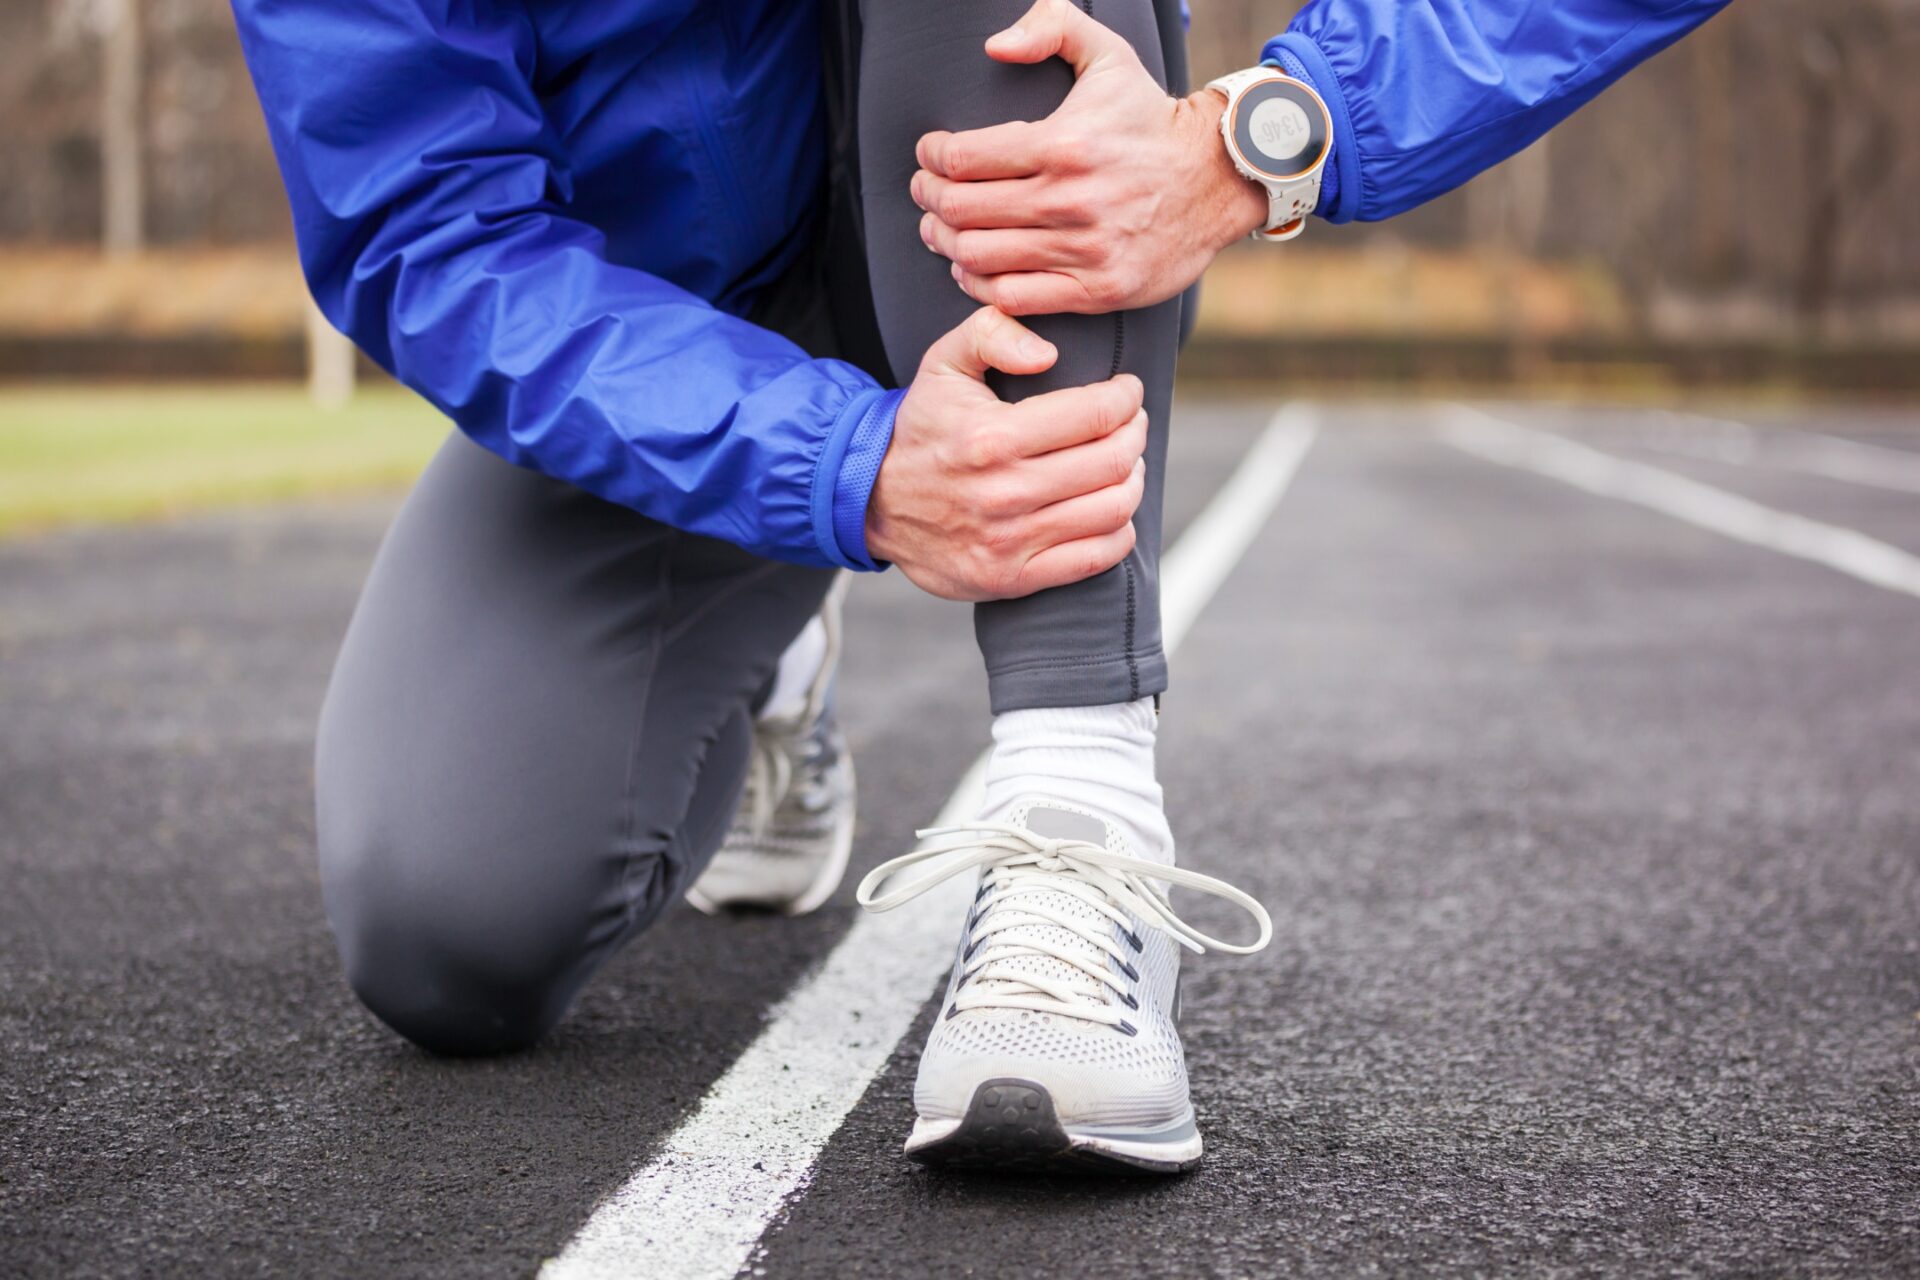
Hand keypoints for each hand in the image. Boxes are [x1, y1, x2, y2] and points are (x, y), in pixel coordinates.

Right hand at [867, 306, 1147, 601]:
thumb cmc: (921, 428)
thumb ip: (991, 332)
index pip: (1095, 414)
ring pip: (1112, 508)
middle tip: (1131, 423)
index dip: (1126, 397)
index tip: (1127, 391)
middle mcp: (1003, 492)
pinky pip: (1095, 558)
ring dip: (1133, 480)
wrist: (870, 501)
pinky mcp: (1011, 578)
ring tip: (1125, 464)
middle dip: (1134, 433)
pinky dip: (1119, 531)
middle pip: (1112, 461)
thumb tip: (1048, 353)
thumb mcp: (941, 363)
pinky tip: (1111, 510)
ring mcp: (1009, 541)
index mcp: (991, 437)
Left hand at [910, 0, 1266, 316]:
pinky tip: (971, 269)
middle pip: (962, 210)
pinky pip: (1013, 298)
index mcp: (1063, 144)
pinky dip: (978, 286)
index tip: (929, 154)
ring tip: (939, 230)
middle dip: (929, 199)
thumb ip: (1052, 26)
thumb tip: (995, 46)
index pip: (964, 158)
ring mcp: (1083, 251)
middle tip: (925, 193)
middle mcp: (1069, 201)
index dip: (932, 156)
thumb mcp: (1109, 56)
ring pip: (979, 256)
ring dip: (945, 243)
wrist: (1217, 179)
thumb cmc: (1151, 120)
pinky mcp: (1096, 290)